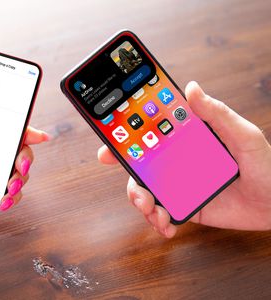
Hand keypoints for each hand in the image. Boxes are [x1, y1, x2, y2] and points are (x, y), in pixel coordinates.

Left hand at [0, 93, 49, 271]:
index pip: (0, 132)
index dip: (21, 130)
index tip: (36, 133)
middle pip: (16, 152)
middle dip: (26, 156)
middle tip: (21, 164)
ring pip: (18, 173)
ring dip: (20, 178)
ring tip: (9, 186)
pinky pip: (12, 195)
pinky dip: (13, 197)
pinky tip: (3, 201)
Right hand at [98, 81, 270, 237]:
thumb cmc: (266, 164)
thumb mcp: (242, 134)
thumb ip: (216, 113)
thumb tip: (191, 88)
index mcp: (186, 141)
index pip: (151, 135)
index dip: (126, 138)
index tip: (110, 144)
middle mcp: (178, 162)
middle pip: (142, 167)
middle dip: (130, 178)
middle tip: (135, 188)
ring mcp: (180, 186)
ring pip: (148, 192)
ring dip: (141, 202)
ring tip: (152, 210)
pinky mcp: (187, 207)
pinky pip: (164, 214)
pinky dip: (158, 222)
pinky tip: (166, 226)